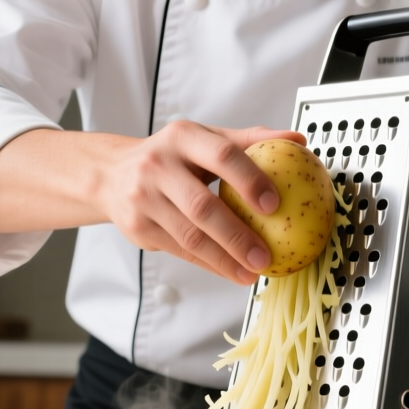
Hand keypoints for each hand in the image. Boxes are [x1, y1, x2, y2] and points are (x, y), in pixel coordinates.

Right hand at [99, 122, 302, 284]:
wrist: (111, 174)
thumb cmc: (171, 156)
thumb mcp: (205, 139)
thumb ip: (250, 140)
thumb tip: (297, 141)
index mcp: (182, 137)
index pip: (221, 155)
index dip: (249, 179)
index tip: (274, 204)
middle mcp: (158, 165)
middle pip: (202, 205)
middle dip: (237, 235)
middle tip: (265, 255)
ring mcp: (144, 198)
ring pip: (189, 236)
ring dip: (224, 259)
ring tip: (252, 271)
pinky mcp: (138, 227)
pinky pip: (179, 251)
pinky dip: (208, 263)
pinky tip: (230, 271)